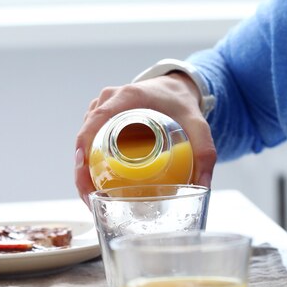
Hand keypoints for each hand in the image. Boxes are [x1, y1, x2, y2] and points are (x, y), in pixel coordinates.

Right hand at [74, 72, 216, 204]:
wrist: (176, 88)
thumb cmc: (182, 104)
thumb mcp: (198, 125)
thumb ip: (205, 153)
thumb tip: (203, 187)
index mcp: (127, 97)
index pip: (96, 120)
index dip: (84, 147)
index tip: (83, 172)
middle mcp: (109, 100)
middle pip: (85, 136)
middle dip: (81, 170)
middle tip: (91, 198)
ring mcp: (102, 108)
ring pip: (85, 141)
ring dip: (82, 169)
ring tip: (92, 197)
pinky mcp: (101, 119)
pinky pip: (89, 140)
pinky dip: (88, 162)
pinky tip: (94, 184)